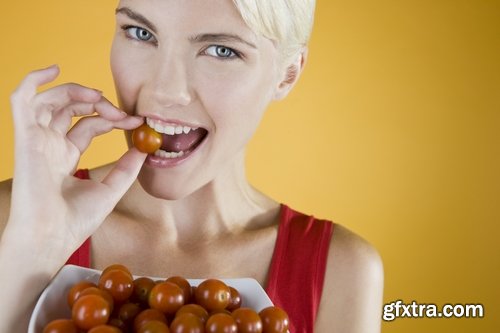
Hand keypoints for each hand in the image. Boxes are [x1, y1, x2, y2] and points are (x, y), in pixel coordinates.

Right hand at [5, 65, 145, 258]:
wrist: (52, 238)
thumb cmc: (75, 222)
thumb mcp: (110, 190)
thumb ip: (126, 169)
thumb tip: (145, 151)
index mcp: (67, 156)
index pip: (91, 125)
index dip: (114, 118)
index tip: (137, 120)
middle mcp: (51, 145)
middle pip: (72, 109)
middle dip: (99, 104)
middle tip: (121, 113)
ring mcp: (37, 140)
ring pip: (51, 100)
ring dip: (77, 92)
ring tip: (99, 98)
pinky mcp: (25, 137)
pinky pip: (21, 100)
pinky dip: (33, 80)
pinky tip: (53, 69)